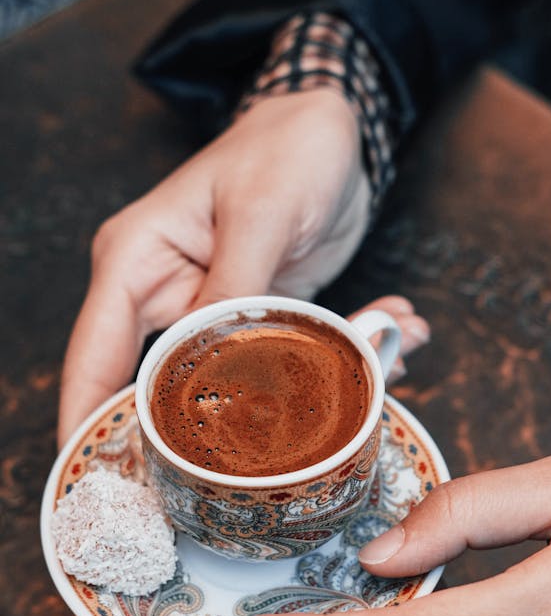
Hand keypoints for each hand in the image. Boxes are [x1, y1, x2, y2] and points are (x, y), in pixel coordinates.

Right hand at [59, 89, 379, 445]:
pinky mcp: (260, 316)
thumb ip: (236, 289)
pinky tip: (392, 338)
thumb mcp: (260, 211)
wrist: (333, 123)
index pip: (94, 361)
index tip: (107, 493)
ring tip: (378, 360)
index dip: (92, 428)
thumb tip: (217, 371)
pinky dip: (341, 356)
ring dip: (307, 386)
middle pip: (165, 390)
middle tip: (271, 465)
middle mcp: (163, 293)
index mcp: (135, 264)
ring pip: (240, 382)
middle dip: (221, 428)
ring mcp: (213, 309)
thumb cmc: (285, 145)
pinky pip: (288, 358)